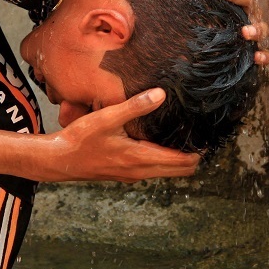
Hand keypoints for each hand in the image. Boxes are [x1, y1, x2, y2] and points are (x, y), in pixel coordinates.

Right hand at [41, 89, 199, 182]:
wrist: (59, 160)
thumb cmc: (81, 139)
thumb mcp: (107, 118)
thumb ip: (135, 106)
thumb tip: (161, 94)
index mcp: (140, 159)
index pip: (180, 162)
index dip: (197, 153)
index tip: (210, 140)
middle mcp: (139, 172)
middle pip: (179, 171)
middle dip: (193, 158)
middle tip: (203, 138)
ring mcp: (132, 175)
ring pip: (165, 172)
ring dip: (178, 160)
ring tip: (187, 139)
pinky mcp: (124, 174)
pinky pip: (153, 170)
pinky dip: (163, 161)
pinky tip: (160, 144)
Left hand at [203, 0, 268, 65]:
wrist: (218, 38)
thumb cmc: (210, 14)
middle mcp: (247, 8)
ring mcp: (254, 27)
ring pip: (261, 26)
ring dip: (256, 28)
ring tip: (245, 31)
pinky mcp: (257, 49)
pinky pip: (265, 52)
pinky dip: (264, 56)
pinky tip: (257, 58)